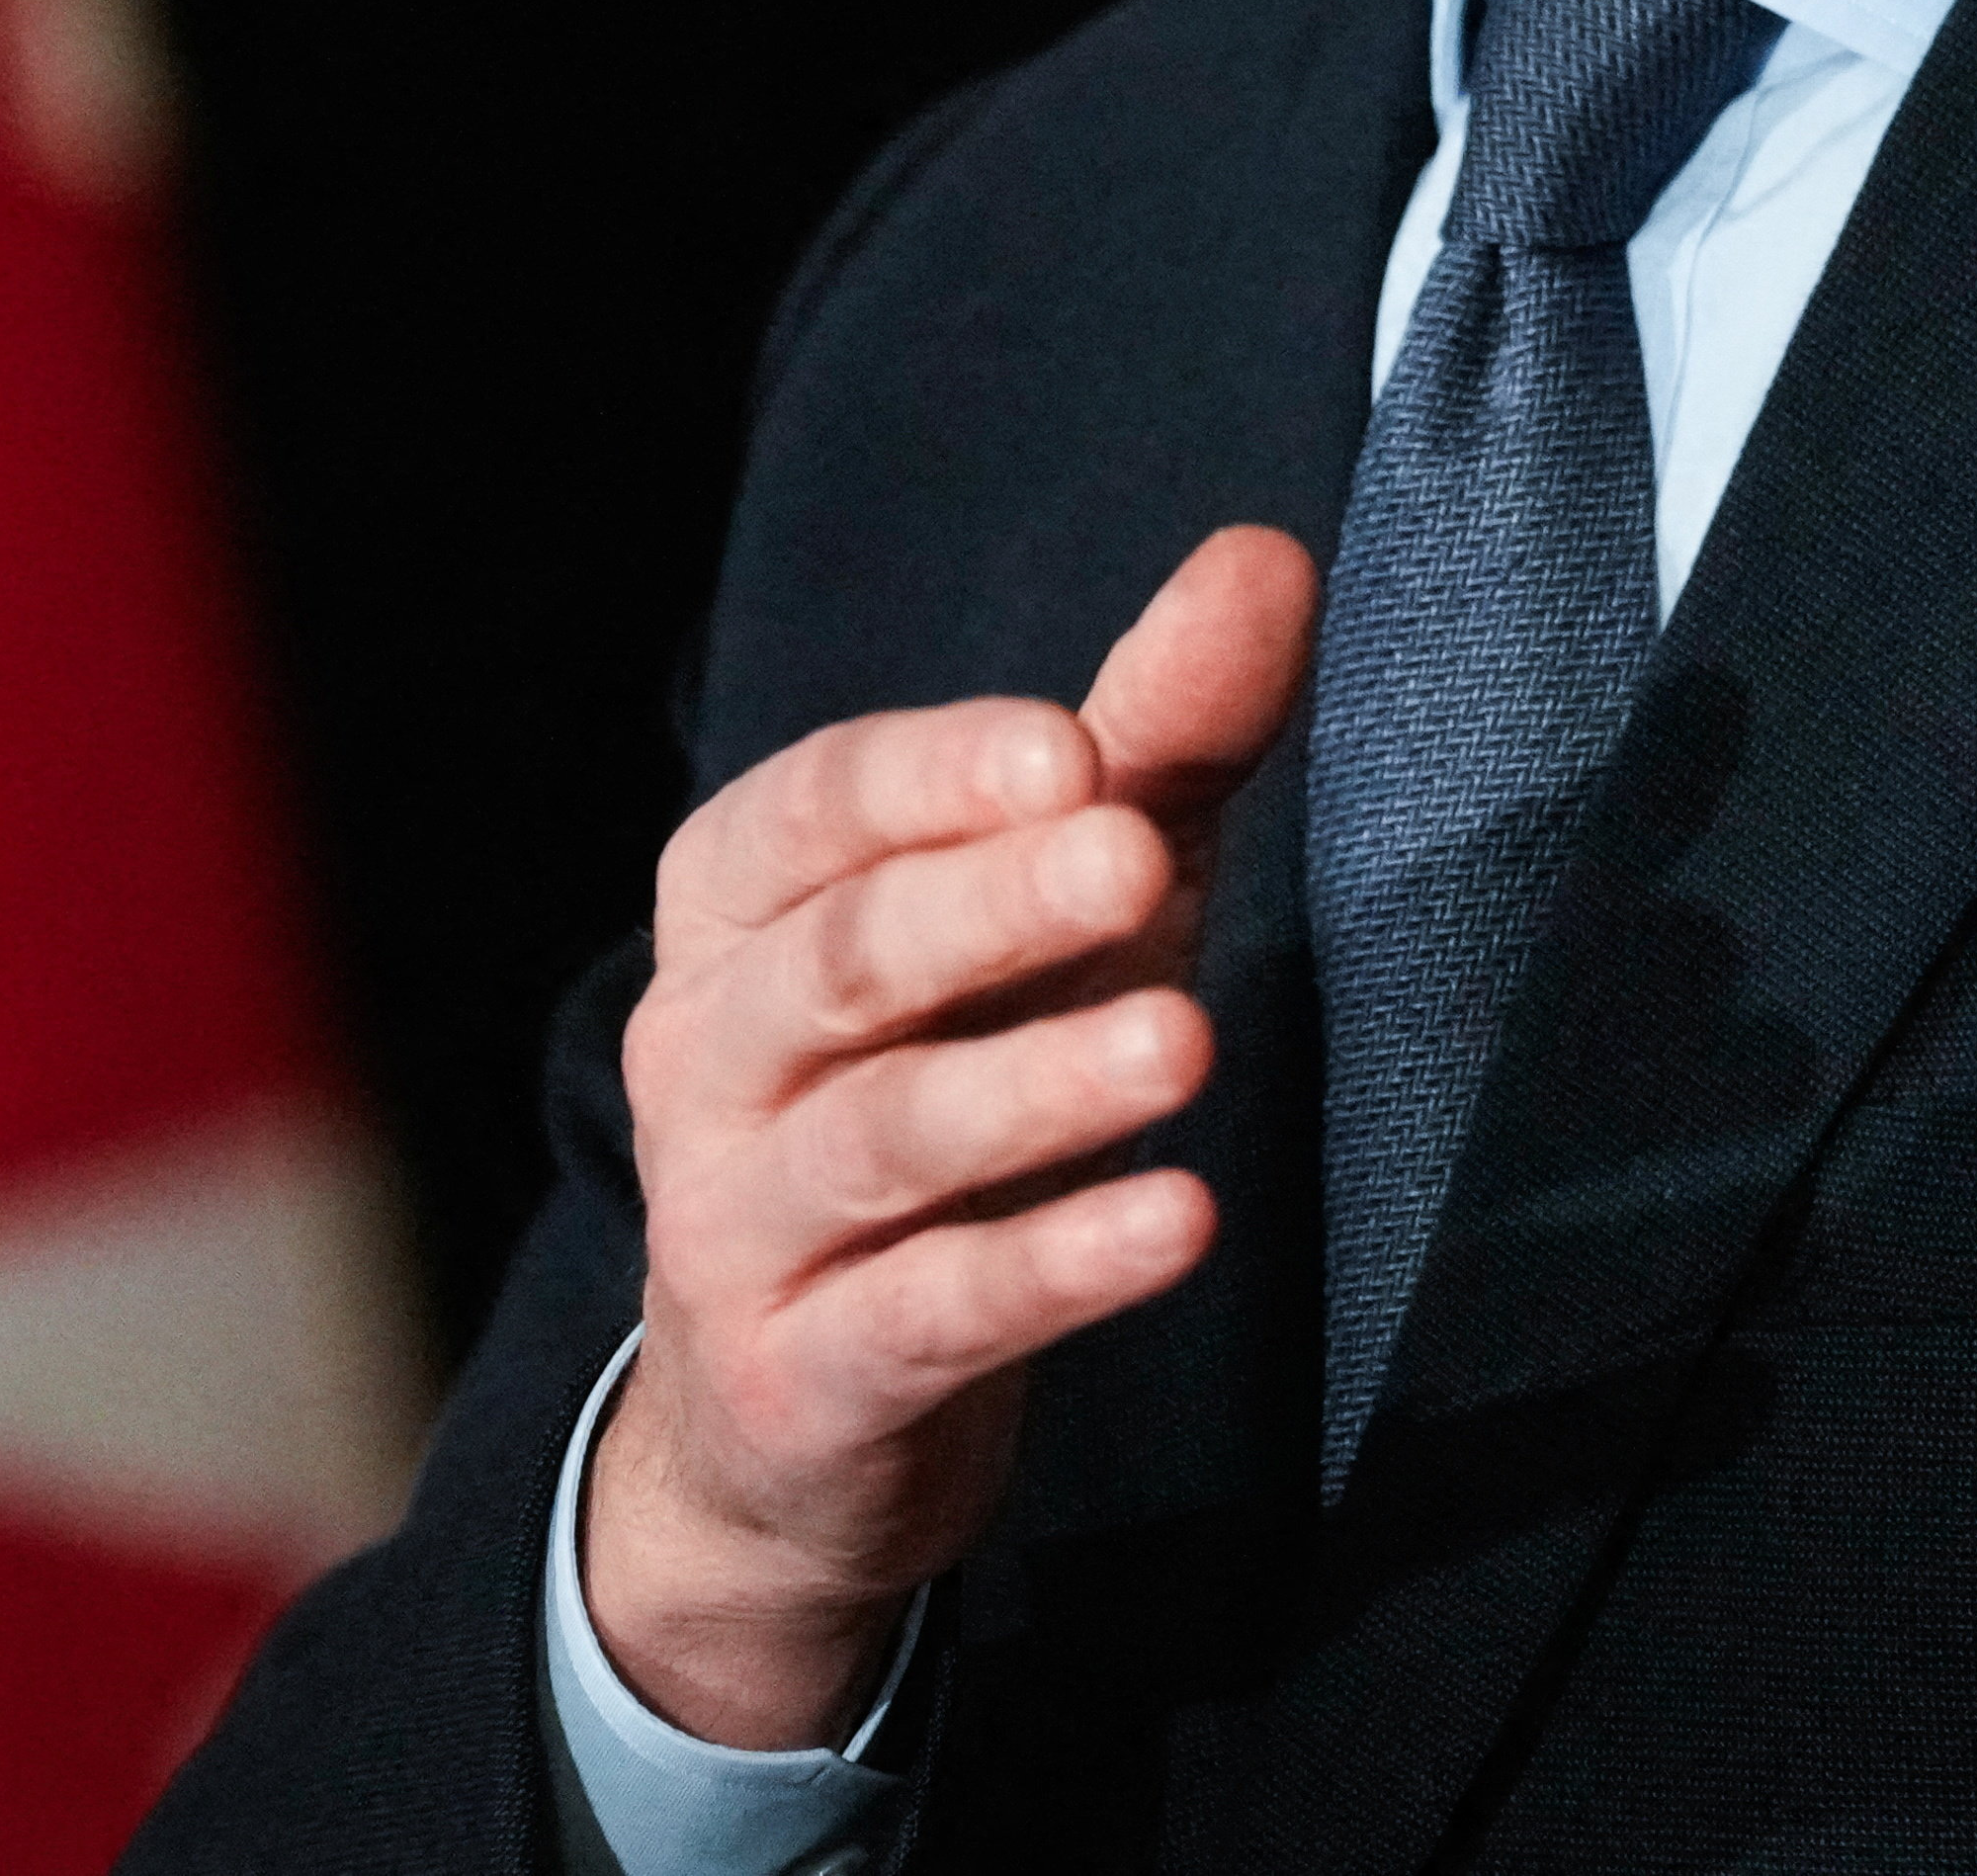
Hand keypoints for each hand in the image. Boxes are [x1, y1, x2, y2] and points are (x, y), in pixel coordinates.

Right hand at [583, 523, 1320, 1747]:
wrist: (792, 1419)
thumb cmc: (942, 1081)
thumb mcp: (1052, 907)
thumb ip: (1151, 742)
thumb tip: (1270, 557)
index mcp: (739, 907)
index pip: (811, 809)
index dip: (933, 774)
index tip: (1078, 749)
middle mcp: (706, 1051)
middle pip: (843, 958)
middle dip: (989, 904)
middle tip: (1135, 858)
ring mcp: (735, 1225)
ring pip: (881, 1136)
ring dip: (1035, 1086)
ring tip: (1185, 1044)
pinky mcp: (796, 1381)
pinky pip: (922, 1315)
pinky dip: (1051, 1267)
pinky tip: (1174, 1224)